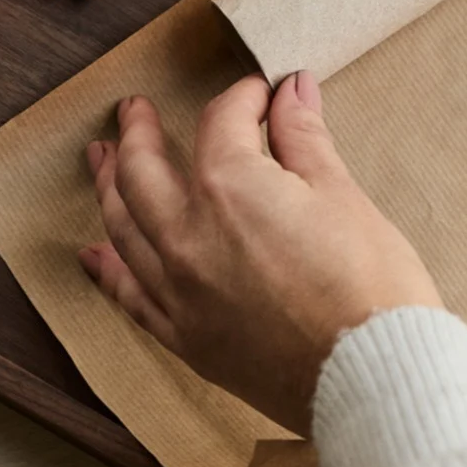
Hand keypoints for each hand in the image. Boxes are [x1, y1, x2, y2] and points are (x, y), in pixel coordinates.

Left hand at [78, 72, 441, 435]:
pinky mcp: (186, 338)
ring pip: (123, 228)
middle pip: (143, 170)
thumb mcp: (342, 195)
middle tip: (133, 110)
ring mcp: (179, 291)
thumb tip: (291, 90)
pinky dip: (108, 270)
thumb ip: (304, 139)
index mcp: (230, 186)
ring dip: (108, 187)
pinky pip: (130, 296)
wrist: (372, 376)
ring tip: (101, 161)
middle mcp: (188, 235)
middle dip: (138, 132)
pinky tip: (94, 254)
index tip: (263, 94)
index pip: (222, 122)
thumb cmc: (369, 286)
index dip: (244, 98)